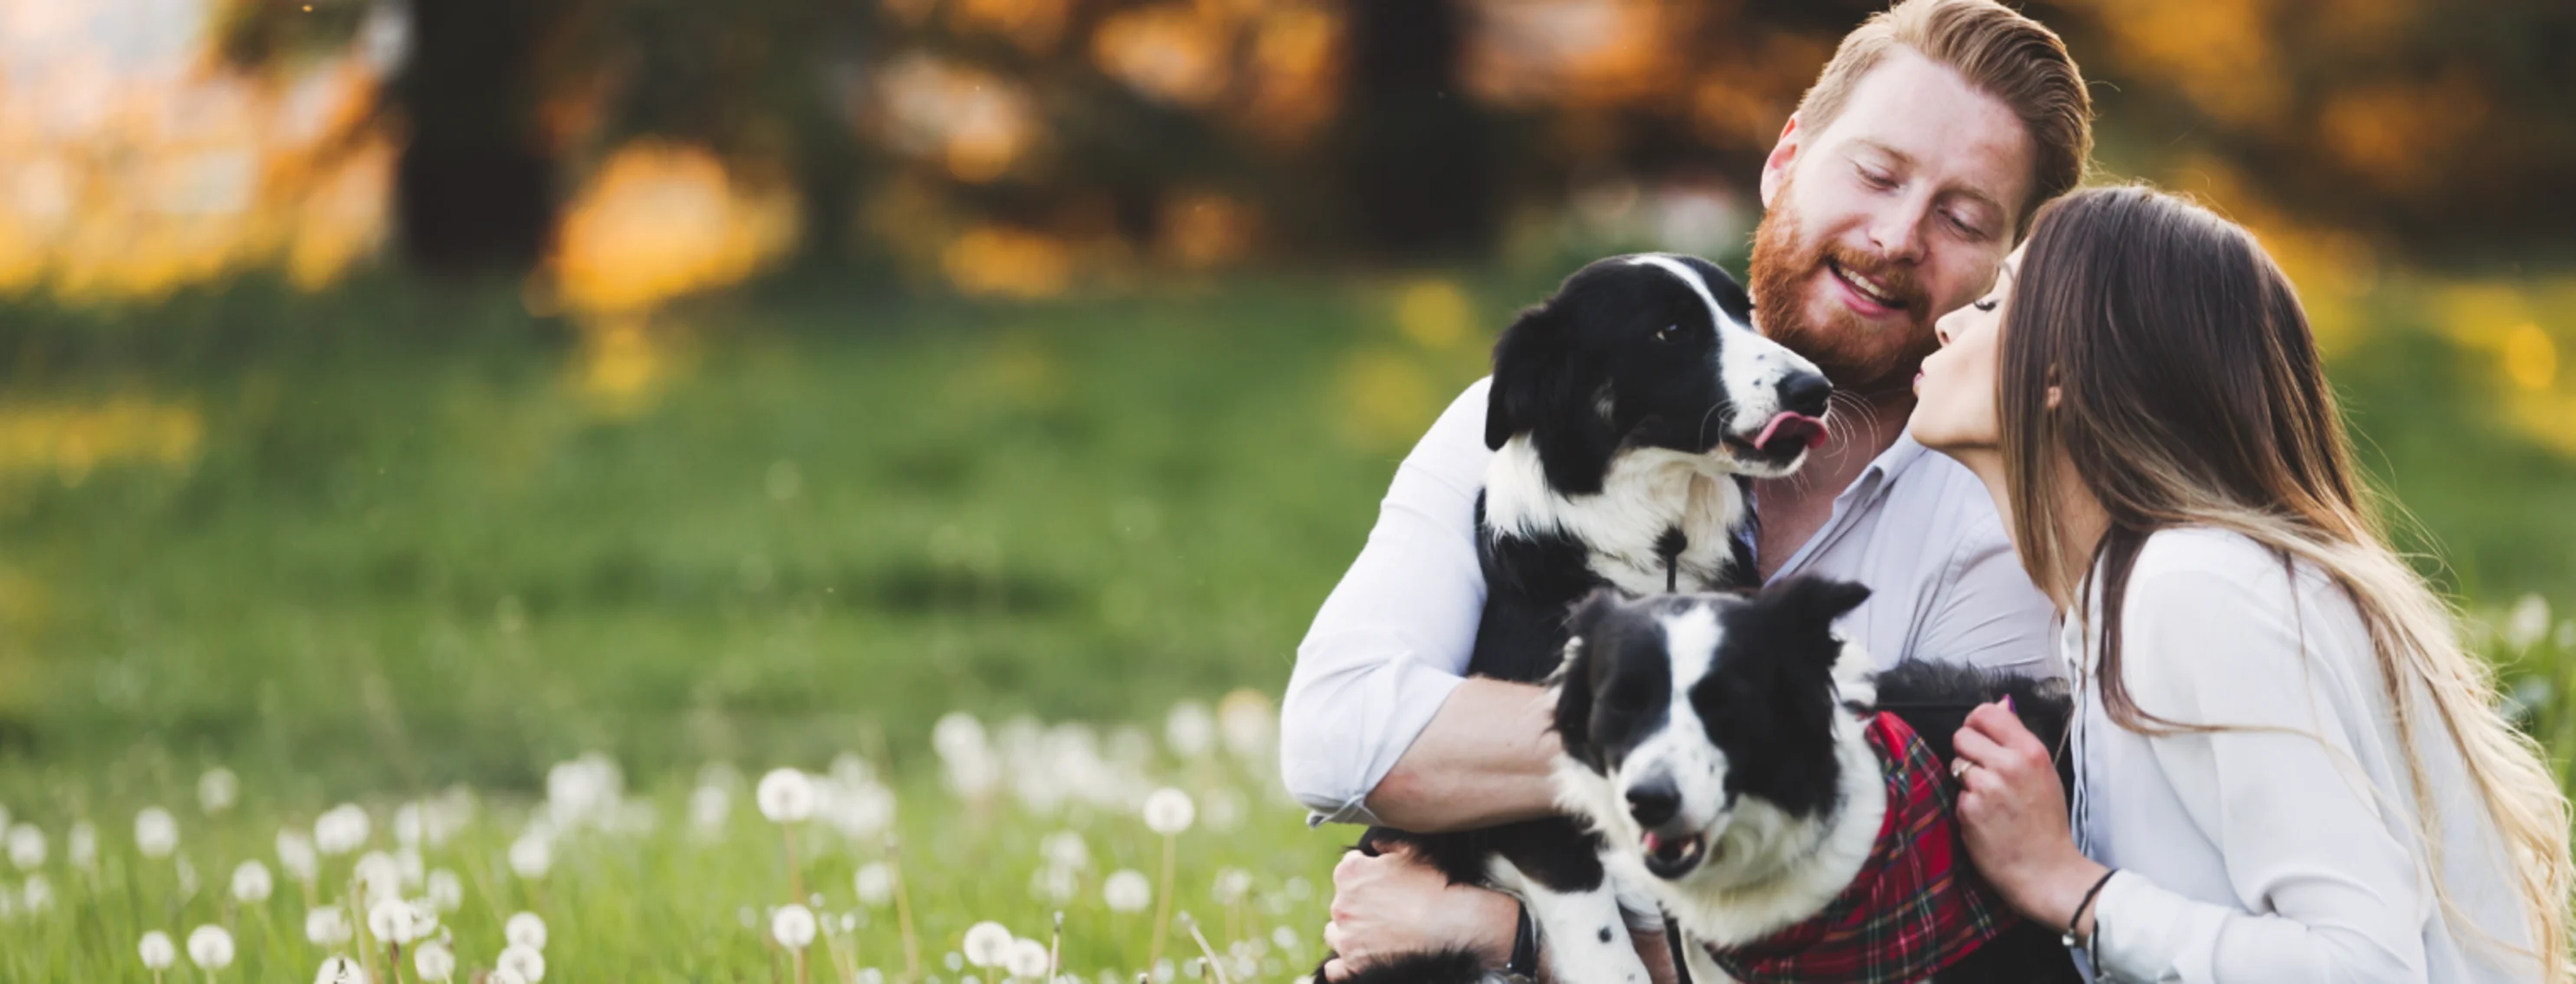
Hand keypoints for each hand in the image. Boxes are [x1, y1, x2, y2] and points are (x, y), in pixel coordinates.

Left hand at [1322, 844, 1517, 980]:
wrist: (1451, 925)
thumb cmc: (1435, 886)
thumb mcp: (1414, 852)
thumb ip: (1388, 844)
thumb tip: (1376, 845)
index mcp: (1350, 872)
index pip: (1350, 866)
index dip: (1369, 871)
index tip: (1385, 880)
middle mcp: (1341, 904)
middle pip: (1344, 899)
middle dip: (1360, 901)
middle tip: (1389, 906)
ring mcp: (1346, 936)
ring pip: (1337, 931)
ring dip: (1351, 929)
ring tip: (1377, 931)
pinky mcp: (1354, 963)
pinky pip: (1337, 967)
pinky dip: (1342, 964)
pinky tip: (1359, 955)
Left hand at [1953, 700, 2108, 935]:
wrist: (2046, 870)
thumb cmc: (2046, 824)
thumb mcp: (2044, 774)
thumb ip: (2018, 741)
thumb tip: (2000, 705)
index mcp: (2030, 752)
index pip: (1986, 712)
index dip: (1977, 723)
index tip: (1979, 736)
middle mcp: (2008, 765)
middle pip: (1963, 734)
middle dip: (1968, 751)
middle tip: (1984, 772)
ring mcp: (1986, 787)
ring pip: (1955, 763)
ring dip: (1964, 778)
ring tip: (1988, 798)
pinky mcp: (1969, 809)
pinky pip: (1956, 793)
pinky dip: (1965, 804)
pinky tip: (1984, 818)